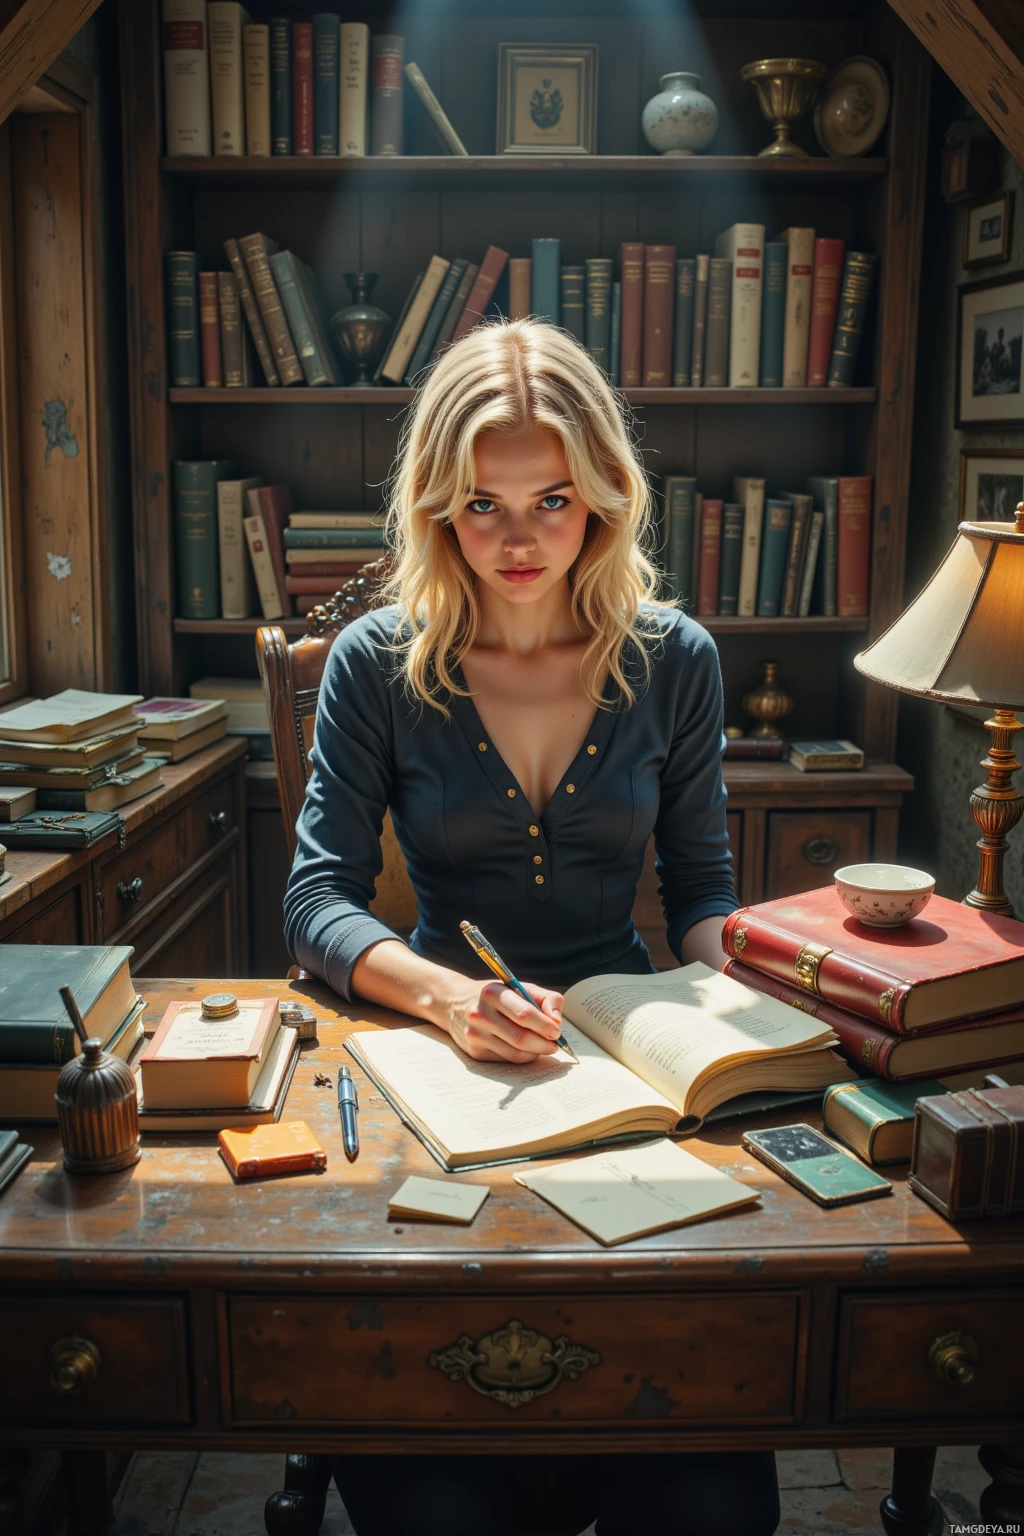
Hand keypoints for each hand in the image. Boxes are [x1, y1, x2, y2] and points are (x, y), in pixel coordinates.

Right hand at [434, 975, 565, 1063]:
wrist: (455, 1003)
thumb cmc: (497, 996)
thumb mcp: (520, 988)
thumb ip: (546, 998)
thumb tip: (557, 1020)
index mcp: (493, 993)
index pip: (524, 1014)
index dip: (544, 1025)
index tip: (557, 1031)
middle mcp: (480, 1014)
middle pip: (521, 1037)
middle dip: (544, 1044)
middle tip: (555, 1044)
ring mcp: (475, 1035)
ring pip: (516, 1053)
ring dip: (536, 1052)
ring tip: (544, 1046)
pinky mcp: (474, 1051)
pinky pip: (507, 1060)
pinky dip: (522, 1057)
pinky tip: (526, 1049)